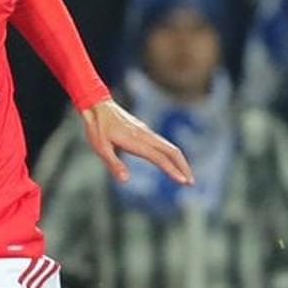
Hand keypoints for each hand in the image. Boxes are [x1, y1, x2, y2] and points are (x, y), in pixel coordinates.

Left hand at [78, 98, 192, 185]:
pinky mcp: (143, 130)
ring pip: (168, 146)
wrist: (97, 104)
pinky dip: (170, 154)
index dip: (173, 170)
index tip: (183, 182)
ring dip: (179, 161)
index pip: (159, 158)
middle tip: (191, 183)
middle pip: (172, 150)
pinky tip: (169, 162)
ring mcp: (145, 131)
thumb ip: (113, 164)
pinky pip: (162, 143)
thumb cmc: (96, 127)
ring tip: (184, 176)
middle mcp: (145, 135)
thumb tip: (125, 180)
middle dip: (183, 166)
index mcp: (136, 141)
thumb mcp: (100, 148)